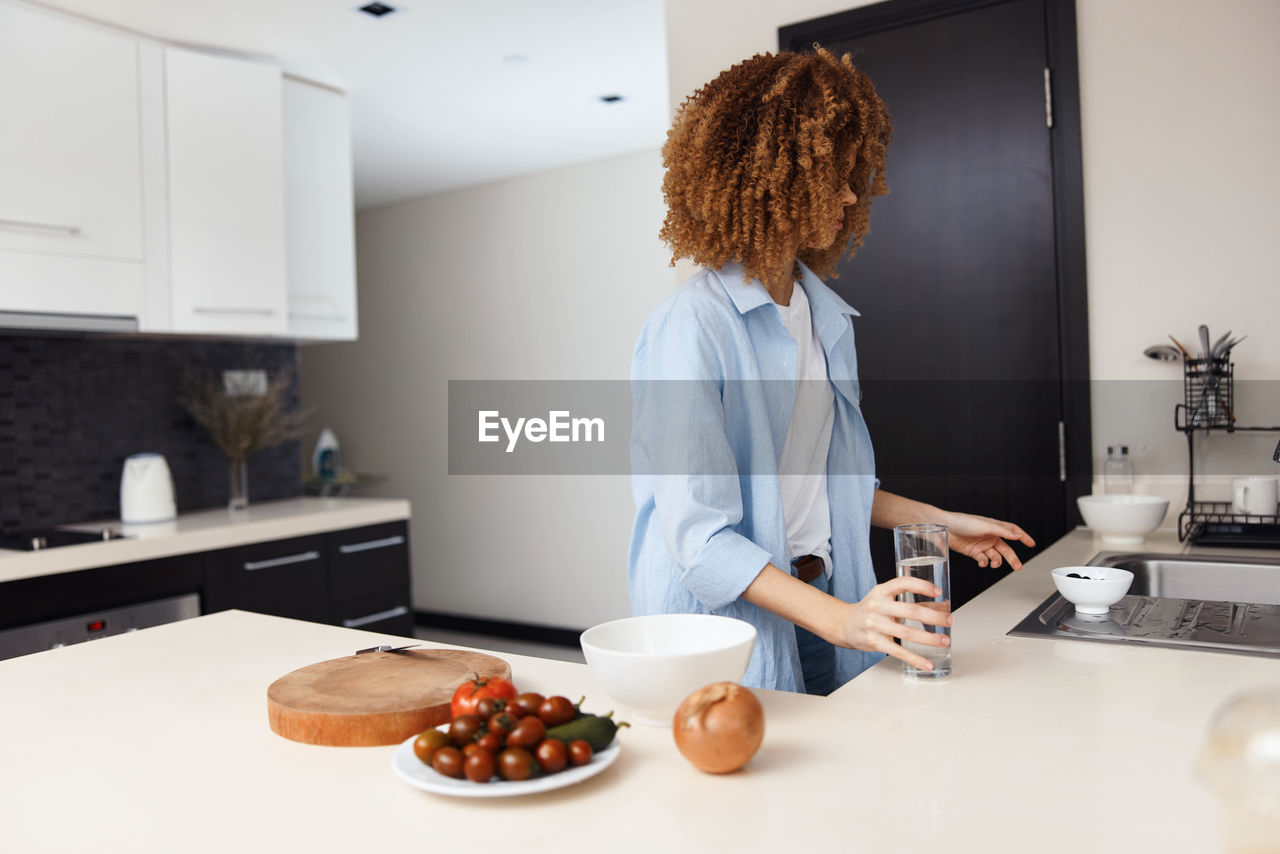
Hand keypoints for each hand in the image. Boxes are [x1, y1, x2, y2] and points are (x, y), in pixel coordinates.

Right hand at [837, 576, 952, 671]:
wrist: (843, 624)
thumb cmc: (870, 610)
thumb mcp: (887, 600)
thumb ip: (914, 602)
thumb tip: (943, 608)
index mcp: (881, 591)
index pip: (903, 583)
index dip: (922, 586)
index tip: (938, 592)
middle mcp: (877, 606)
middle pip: (910, 611)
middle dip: (933, 617)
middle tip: (949, 620)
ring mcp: (874, 625)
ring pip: (907, 633)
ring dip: (929, 638)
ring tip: (944, 640)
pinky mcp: (874, 642)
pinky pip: (898, 652)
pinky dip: (915, 659)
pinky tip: (928, 663)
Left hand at [941, 511, 1034, 569]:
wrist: (944, 527)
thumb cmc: (963, 522)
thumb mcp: (985, 525)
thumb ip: (1003, 531)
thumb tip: (1018, 535)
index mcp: (994, 526)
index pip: (1012, 531)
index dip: (1023, 537)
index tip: (1032, 544)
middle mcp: (990, 535)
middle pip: (1005, 548)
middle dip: (1012, 558)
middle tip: (1018, 566)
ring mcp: (981, 544)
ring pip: (995, 556)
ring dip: (996, 562)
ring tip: (994, 564)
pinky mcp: (973, 551)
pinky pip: (983, 559)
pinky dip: (985, 562)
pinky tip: (983, 562)